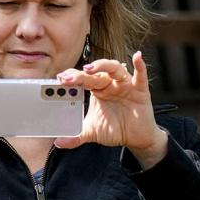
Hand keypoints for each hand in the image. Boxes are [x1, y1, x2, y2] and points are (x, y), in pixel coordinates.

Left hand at [53, 51, 167, 167]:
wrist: (135, 138)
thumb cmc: (114, 129)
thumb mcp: (91, 133)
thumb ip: (76, 137)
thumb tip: (59, 143)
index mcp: (97, 90)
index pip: (83, 79)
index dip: (72, 77)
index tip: (60, 79)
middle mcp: (110, 84)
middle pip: (95, 74)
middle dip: (80, 75)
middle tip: (67, 78)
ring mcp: (125, 85)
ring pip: (114, 69)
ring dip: (102, 66)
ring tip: (89, 69)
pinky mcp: (140, 90)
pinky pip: (140, 76)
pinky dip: (139, 66)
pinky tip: (137, 57)